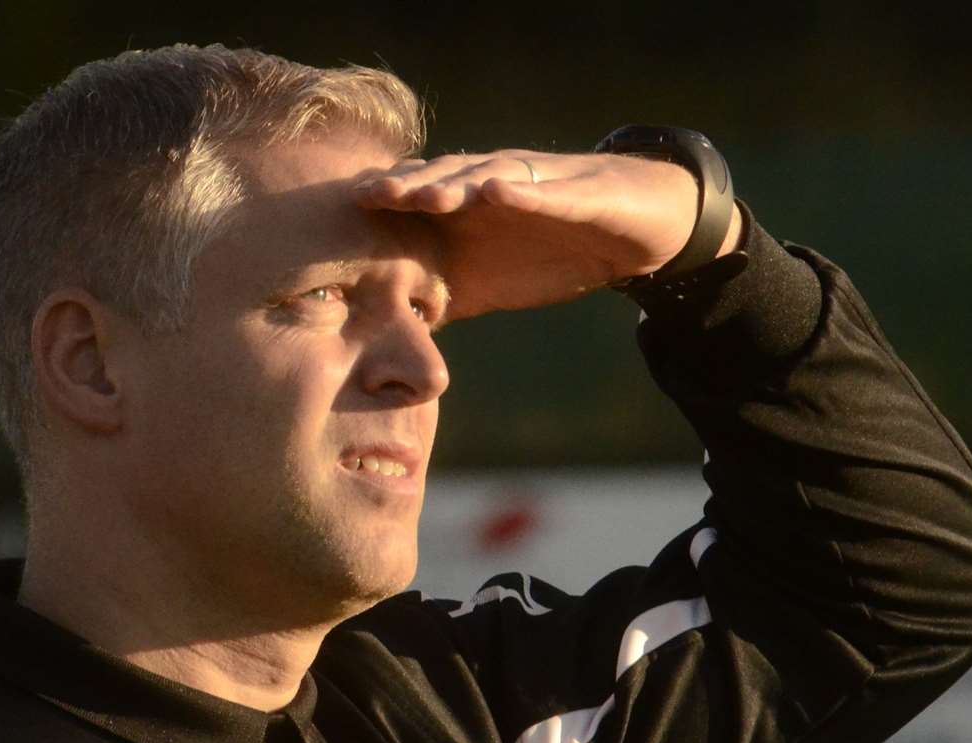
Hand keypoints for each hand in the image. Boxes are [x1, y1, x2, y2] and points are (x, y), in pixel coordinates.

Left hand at [354, 150, 742, 321]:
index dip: (379, 210)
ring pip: (484, 178)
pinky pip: (544, 189)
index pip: (414, 203)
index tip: (336, 222)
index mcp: (467, 210)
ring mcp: (531, 184)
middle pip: (439, 182)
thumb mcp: (491, 284)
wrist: (634, 232)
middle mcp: (491, 188)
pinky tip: (498, 191)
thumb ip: (445, 297)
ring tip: (421, 194)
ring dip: (451, 183)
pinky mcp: (573, 191)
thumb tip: (392, 334)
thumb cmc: (556, 251)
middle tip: (364, 196)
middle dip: (403, 187)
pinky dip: (521, 189)